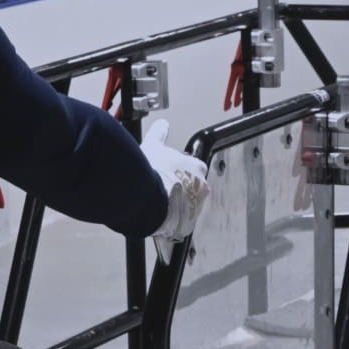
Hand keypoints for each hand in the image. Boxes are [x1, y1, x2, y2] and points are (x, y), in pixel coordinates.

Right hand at [141, 120, 209, 263]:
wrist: (145, 197)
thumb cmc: (151, 171)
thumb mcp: (153, 146)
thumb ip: (159, 134)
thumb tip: (161, 124)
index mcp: (198, 168)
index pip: (194, 168)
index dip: (180, 170)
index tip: (169, 172)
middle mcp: (202, 187)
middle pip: (192, 187)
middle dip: (179, 188)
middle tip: (161, 187)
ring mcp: (196, 207)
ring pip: (187, 205)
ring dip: (176, 204)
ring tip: (158, 202)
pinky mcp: (188, 224)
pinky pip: (181, 221)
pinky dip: (172, 219)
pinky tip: (159, 214)